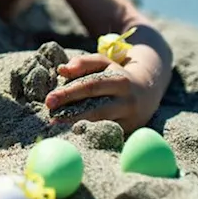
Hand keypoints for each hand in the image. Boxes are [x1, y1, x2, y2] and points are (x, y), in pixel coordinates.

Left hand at [44, 54, 159, 131]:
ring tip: (57, 126)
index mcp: (120, 81)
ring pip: (102, 124)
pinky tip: (74, 135)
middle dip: (70, 113)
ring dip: (78, 126)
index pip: (90, 86)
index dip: (69, 93)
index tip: (49, 100)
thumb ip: (83, 63)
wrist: (149, 91)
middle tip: (50, 116)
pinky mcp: (129, 132)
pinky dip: (89, 134)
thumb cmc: (117, 75)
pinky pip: (106, 134)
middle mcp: (127, 101)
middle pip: (96, 108)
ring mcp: (131, 119)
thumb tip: (62, 70)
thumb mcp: (104, 63)